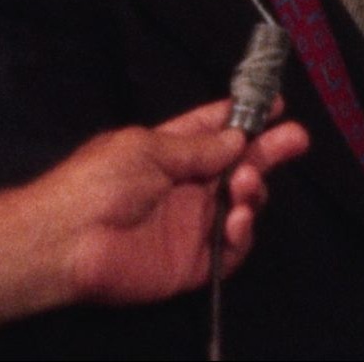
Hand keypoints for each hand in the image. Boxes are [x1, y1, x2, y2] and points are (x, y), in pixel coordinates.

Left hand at [0, 99, 307, 344]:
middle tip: (296, 139)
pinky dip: (242, 232)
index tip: (274, 103)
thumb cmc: (98, 182)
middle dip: (268, 149)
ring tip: (247, 183)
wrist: (68, 241)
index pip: (214, 130)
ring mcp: (192, 223)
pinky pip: (231, 248)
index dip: (244, 116)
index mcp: (169, 151)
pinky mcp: (193, 261)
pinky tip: (236, 219)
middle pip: (238, 165)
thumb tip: (237, 137)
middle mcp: (185, 185)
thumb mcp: (149, 148)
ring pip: (242, 203)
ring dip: (254, 188)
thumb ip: (199, 147)